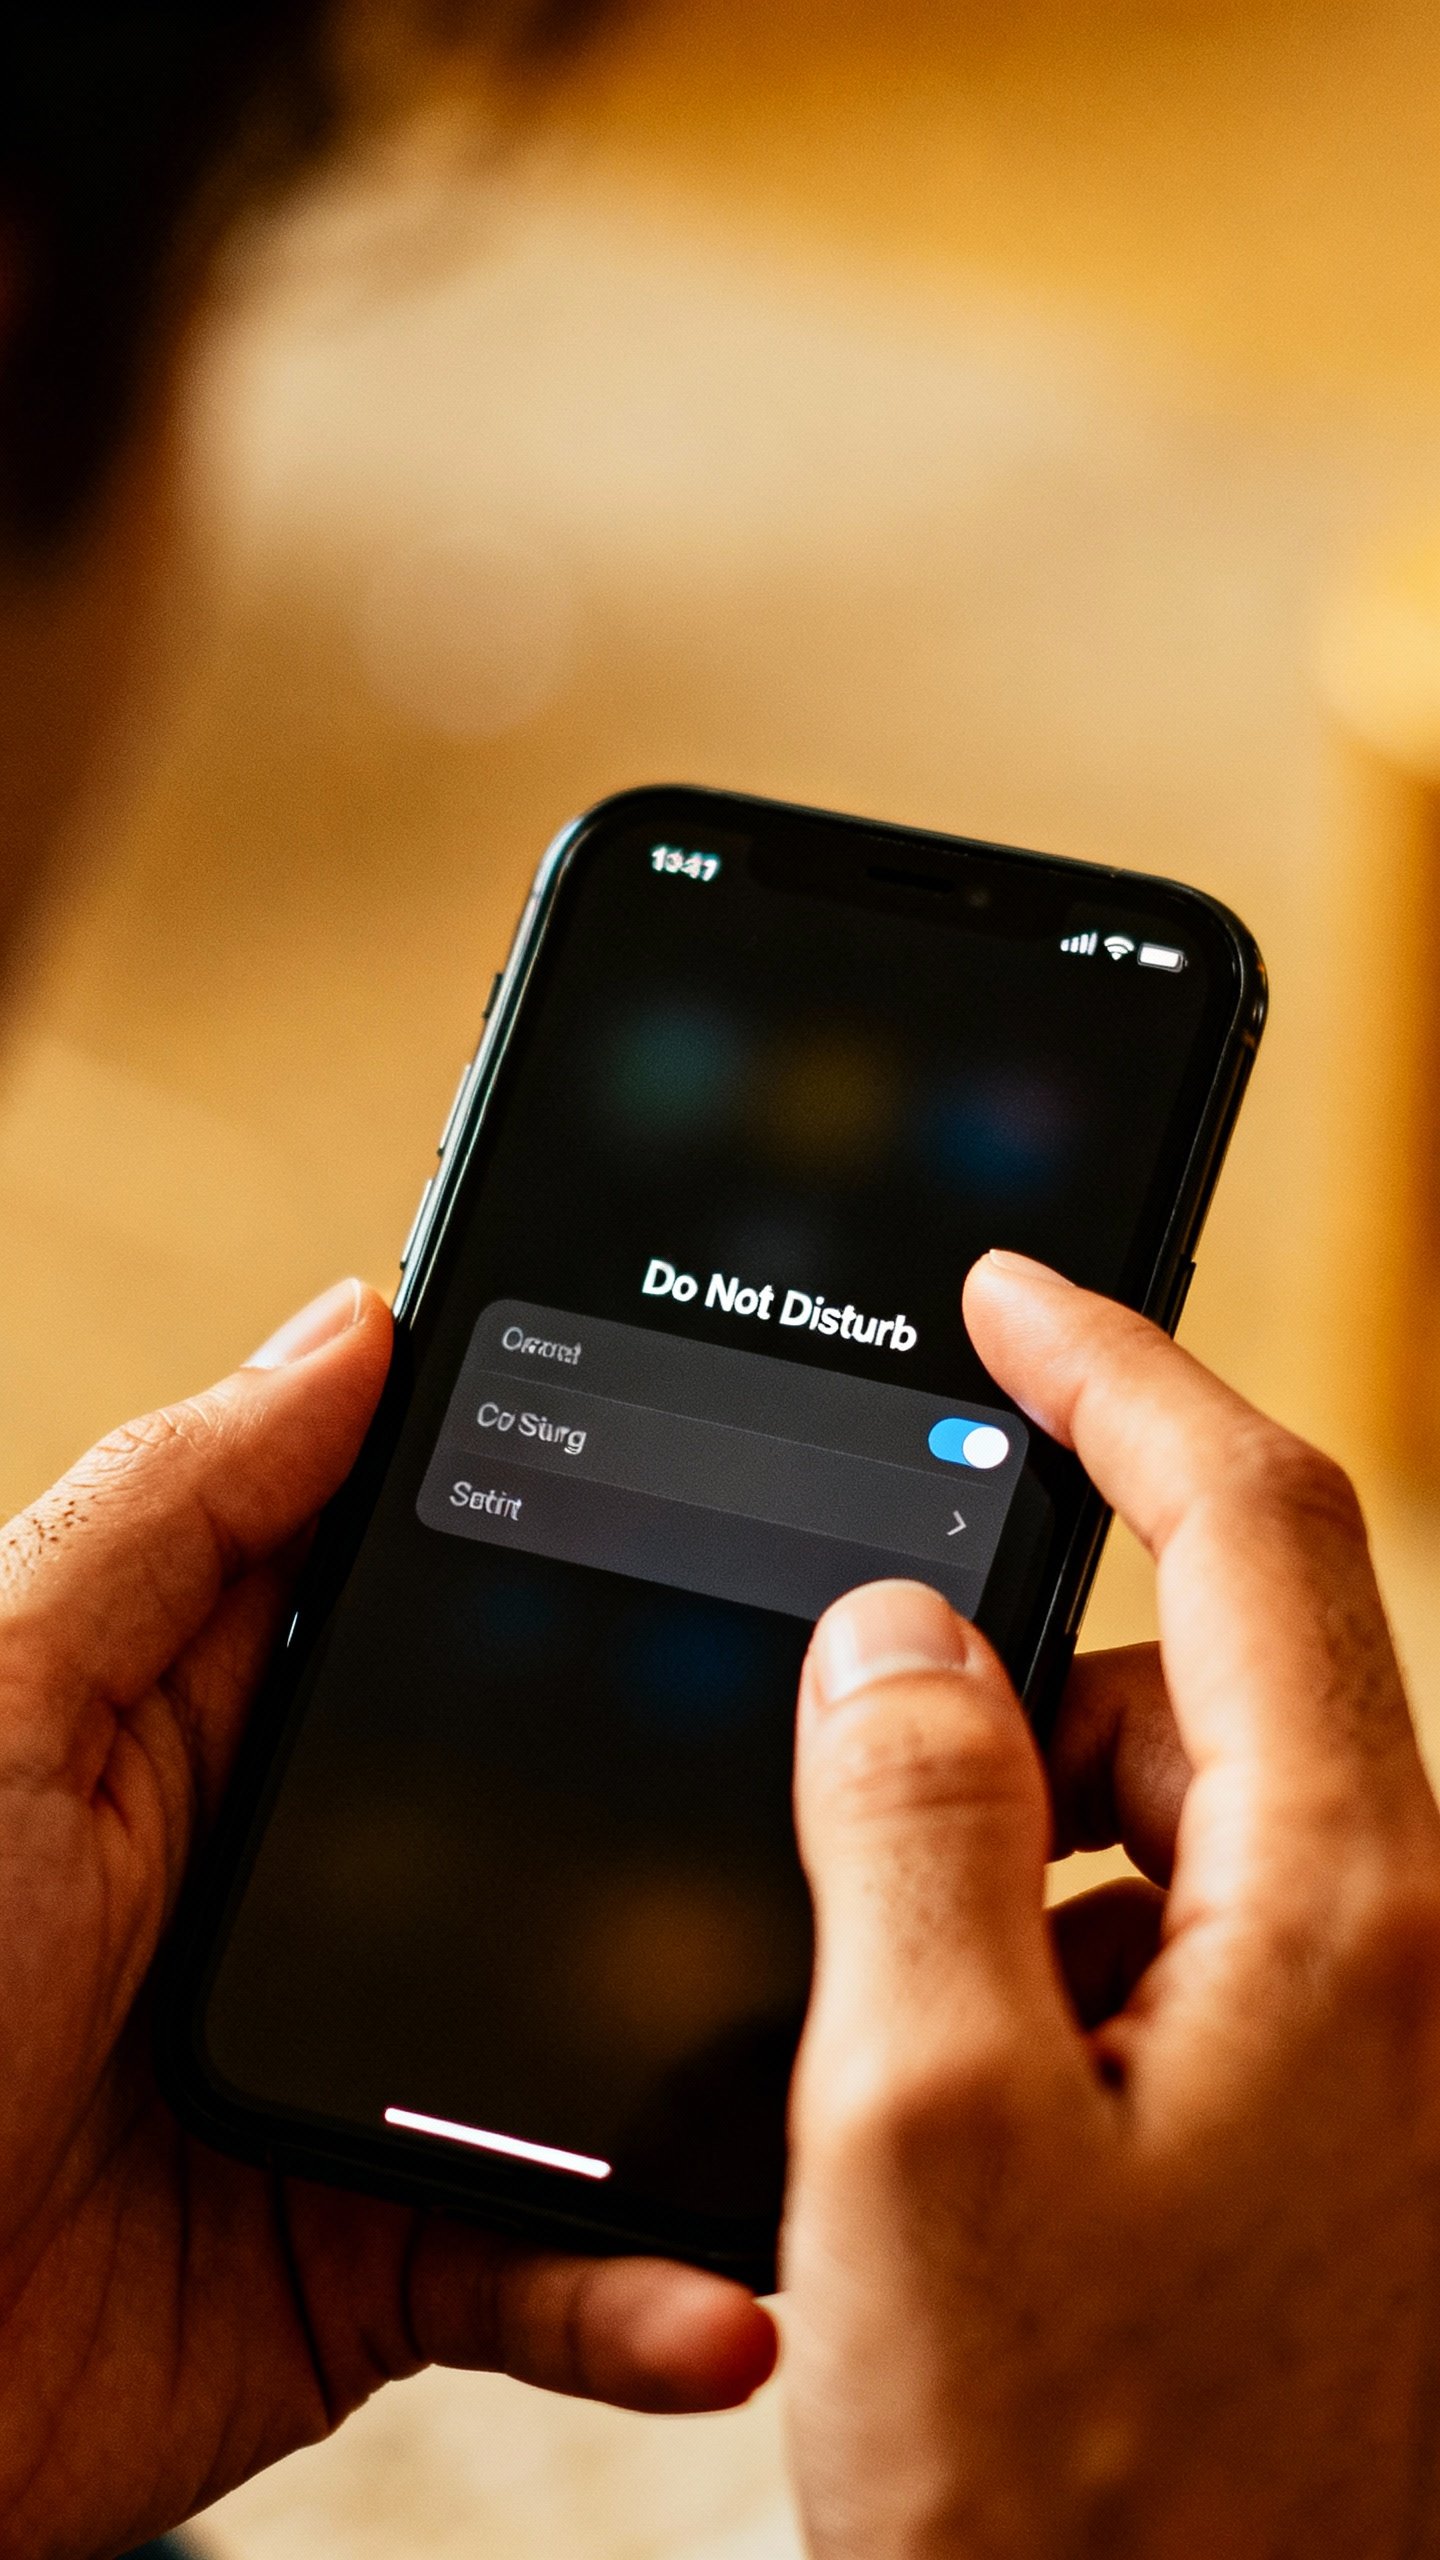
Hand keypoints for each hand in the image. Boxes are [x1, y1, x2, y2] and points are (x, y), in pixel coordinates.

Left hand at [0, 1283, 774, 2559]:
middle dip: (730, 1800)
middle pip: (574, 1805)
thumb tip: (355, 1325)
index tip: (767, 1481)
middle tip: (897, 1780)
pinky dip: (648, 2293)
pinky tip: (720, 2294)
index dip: (601, 1525)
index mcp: (227, 1721)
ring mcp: (369, 2070)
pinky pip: (553, 2271)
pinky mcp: (381, 2263)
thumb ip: (176, 1513)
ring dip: (733, 2059)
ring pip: (605, 2046)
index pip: (451, 1586)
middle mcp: (324, 1880)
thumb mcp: (1, 1692)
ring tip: (865, 2038)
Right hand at [783, 1251, 1439, 2559]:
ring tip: (908, 2060)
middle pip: (1197, 1678)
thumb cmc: (1092, 2514)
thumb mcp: (923, 2135)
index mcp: (1346, 1910)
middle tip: (858, 1813)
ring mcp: (1373, 2046)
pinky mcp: (1327, 2126)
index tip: (1012, 1287)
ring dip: (1018, 1853)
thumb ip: (908, 1827)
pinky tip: (962, 2113)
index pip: (1251, 1523)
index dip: (1119, 1368)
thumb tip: (895, 1632)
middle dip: (1012, 1688)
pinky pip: (1178, 1941)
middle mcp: (1399, 1955)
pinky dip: (1053, 1956)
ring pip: (1174, 1817)